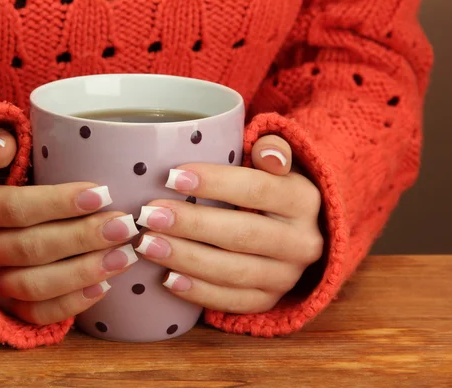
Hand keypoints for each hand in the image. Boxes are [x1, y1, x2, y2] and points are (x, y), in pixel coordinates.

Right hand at [0, 128, 139, 324]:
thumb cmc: (0, 180)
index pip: (16, 208)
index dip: (59, 203)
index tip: (103, 193)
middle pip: (31, 248)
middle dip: (83, 238)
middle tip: (125, 226)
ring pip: (35, 286)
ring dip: (84, 273)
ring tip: (125, 257)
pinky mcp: (6, 304)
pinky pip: (35, 313)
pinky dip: (70, 305)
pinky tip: (106, 288)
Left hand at [134, 135, 322, 313]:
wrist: (293, 234)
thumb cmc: (268, 189)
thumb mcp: (275, 164)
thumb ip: (271, 150)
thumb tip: (268, 154)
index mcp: (303, 200)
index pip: (257, 189)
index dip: (214, 183)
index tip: (171, 177)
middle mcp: (302, 243)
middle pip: (242, 234)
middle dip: (191, 224)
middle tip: (149, 215)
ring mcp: (287, 277)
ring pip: (234, 272)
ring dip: (186, 259)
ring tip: (147, 245)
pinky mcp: (270, 301)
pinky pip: (233, 302)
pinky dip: (198, 292)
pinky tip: (167, 279)